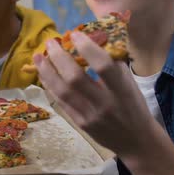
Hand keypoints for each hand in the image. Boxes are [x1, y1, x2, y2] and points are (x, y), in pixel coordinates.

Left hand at [34, 32, 156, 155]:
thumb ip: (114, 63)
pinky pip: (60, 101)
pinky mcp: (79, 124)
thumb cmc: (134, 105)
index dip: (87, 48)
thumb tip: (93, 38)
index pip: (103, 67)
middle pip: (76, 79)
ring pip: (62, 91)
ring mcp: (89, 116)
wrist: (136, 140)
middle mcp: (105, 104)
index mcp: (122, 91)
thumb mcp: (130, 83)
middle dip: (60, 57)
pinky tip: (43, 73)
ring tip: (38, 56)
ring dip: (47, 71)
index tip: (75, 34)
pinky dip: (50, 85)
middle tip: (50, 42)